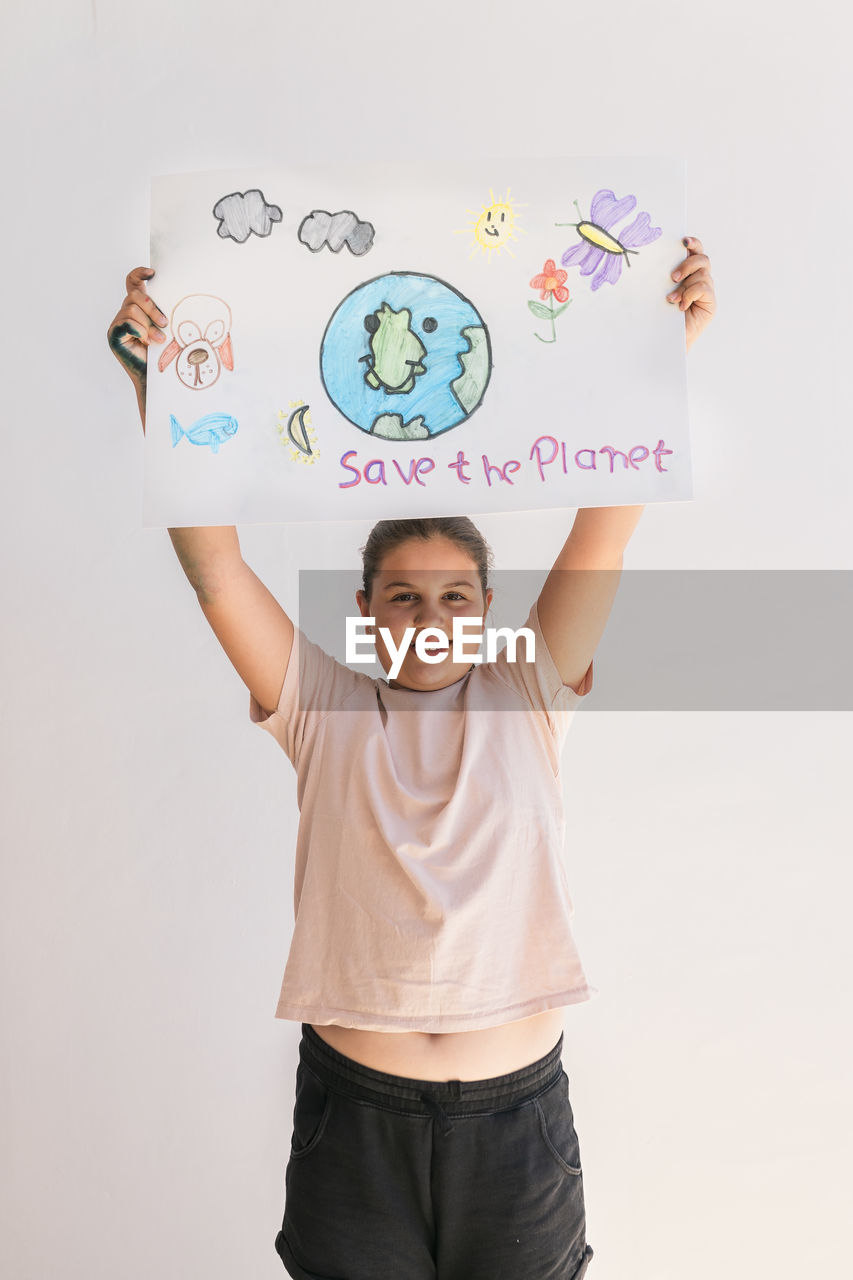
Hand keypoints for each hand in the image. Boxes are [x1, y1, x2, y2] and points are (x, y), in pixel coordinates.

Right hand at [107, 266, 167, 388]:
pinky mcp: (114, 335)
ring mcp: (117, 324)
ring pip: (132, 309)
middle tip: (164, 323)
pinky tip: (145, 342)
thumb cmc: (162, 354)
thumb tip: (175, 295)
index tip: (152, 273)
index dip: (139, 274)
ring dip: (148, 324)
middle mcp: (125, 313)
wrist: (155, 378)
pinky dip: (139, 331)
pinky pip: (126, 324)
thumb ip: (162, 312)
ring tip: (158, 339)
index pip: (133, 283)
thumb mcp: (165, 328)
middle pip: (134, 295)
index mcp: (138, 308)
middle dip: (151, 307)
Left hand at [666, 237, 715, 349]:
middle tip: (673, 277)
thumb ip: (664, 275)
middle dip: (687, 265)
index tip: (683, 240)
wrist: (665, 340)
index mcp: (689, 272)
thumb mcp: (661, 290)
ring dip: (685, 285)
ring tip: (671, 299)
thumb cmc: (660, 315)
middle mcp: (700, 279)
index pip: (695, 251)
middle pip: (702, 259)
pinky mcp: (710, 303)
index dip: (693, 243)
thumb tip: (655, 258)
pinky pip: (704, 288)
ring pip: (702, 274)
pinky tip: (681, 306)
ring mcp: (707, 291)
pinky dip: (690, 294)